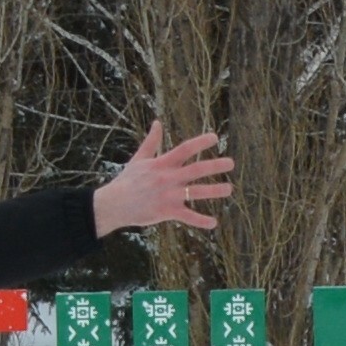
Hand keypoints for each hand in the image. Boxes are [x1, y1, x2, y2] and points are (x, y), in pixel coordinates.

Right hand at [95, 126, 237, 239]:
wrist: (114, 204)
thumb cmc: (127, 181)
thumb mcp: (139, 159)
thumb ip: (151, 141)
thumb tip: (157, 122)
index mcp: (162, 164)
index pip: (184, 149)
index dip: (200, 142)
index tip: (215, 138)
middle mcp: (168, 178)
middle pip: (196, 169)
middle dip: (215, 166)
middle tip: (231, 163)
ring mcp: (168, 195)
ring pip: (196, 192)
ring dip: (214, 191)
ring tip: (229, 188)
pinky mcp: (167, 212)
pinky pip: (187, 216)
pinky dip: (200, 221)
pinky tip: (214, 223)